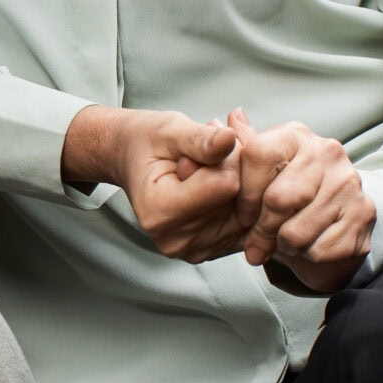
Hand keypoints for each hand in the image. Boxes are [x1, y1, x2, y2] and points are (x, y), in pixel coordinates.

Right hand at [64, 105, 246, 261]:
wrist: (131, 160)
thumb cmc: (148, 144)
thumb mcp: (169, 131)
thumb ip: (200, 139)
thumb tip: (229, 138)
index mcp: (160, 211)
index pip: (227, 184)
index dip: (228, 156)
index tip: (209, 143)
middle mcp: (176, 239)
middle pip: (241, 201)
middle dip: (239, 169)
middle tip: (215, 148)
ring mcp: (194, 250)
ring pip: (250, 214)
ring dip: (244, 183)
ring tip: (214, 164)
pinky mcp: (210, 252)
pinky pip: (247, 226)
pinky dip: (243, 201)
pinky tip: (222, 184)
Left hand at [225, 109, 373, 293]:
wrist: (334, 223)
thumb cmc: (286, 196)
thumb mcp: (258, 173)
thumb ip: (240, 151)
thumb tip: (228, 119)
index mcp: (296, 136)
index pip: (258, 155)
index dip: (244, 193)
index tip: (242, 214)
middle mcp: (328, 152)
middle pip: (278, 198)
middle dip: (260, 229)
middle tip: (254, 244)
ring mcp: (350, 183)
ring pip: (297, 231)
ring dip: (282, 246)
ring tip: (282, 243)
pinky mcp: (364, 215)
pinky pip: (320, 249)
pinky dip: (306, 257)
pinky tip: (308, 248)